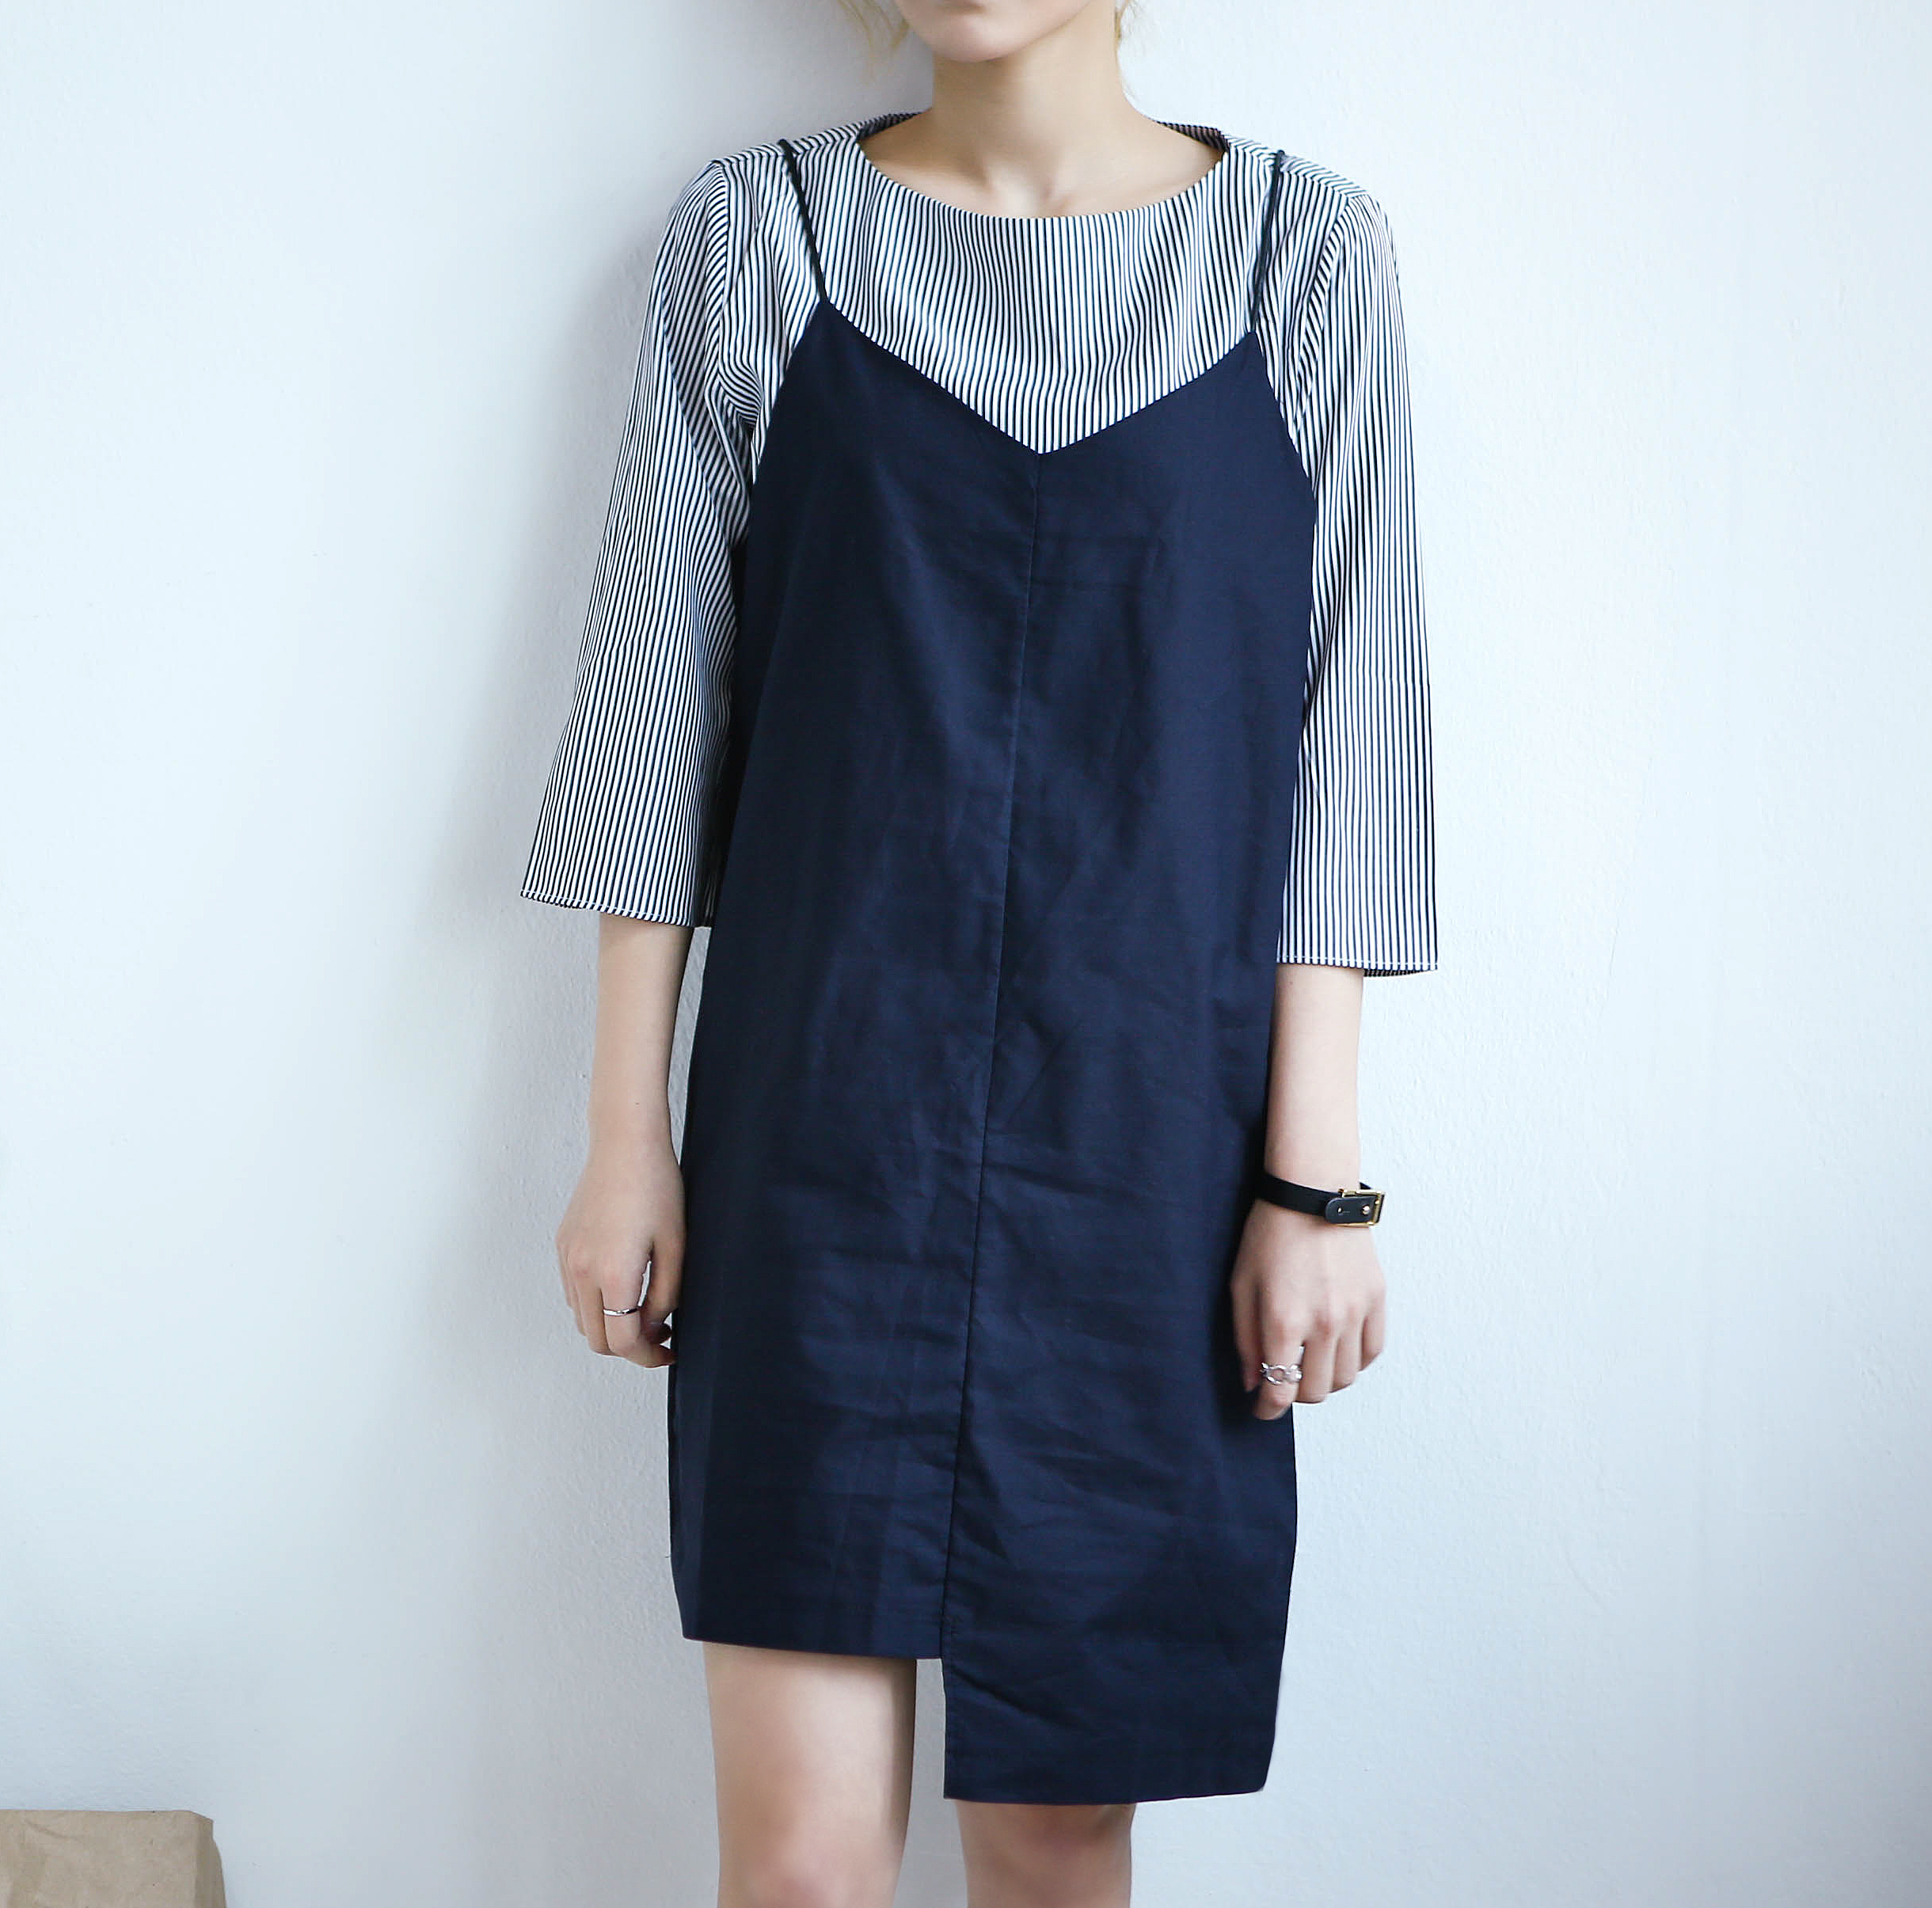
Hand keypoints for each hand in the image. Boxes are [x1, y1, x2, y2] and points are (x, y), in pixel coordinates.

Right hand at [554, 1137, 684, 1368]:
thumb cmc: (657, 1187)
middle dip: (630, 1347)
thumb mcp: (675, 1246)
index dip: (649, 1358)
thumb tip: (654, 1328)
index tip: (669, 1352)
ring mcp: (568, 1259)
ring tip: (645, 1309)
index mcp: (613, 1275)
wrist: (625, 1144)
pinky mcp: (563, 1246)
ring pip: (583, 1320)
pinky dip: (596, 1305)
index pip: (624, 1342)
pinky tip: (622, 1286)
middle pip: (598, 1340)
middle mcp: (582, 1272)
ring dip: (611, 1326)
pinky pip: (574, 1294)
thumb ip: (665, 1295)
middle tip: (661, 1335)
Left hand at [1229, 1198, 1385, 1417]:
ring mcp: (1355, 1313)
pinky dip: (1354, 1361)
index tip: (1262, 1410)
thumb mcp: (1241, 1286)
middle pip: (1316, 1391)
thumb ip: (1245, 1340)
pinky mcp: (1376, 1299)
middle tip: (1284, 1380)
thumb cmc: (1269, 1236)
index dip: (1267, 1409)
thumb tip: (1253, 1382)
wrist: (1312, 1195)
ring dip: (1325, 1380)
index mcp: (1284, 1321)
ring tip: (1310, 1364)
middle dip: (1295, 1394)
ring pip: (1346, 1377)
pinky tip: (1336, 1348)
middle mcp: (1323, 1324)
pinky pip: (1371, 1352)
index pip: (1280, 1390)